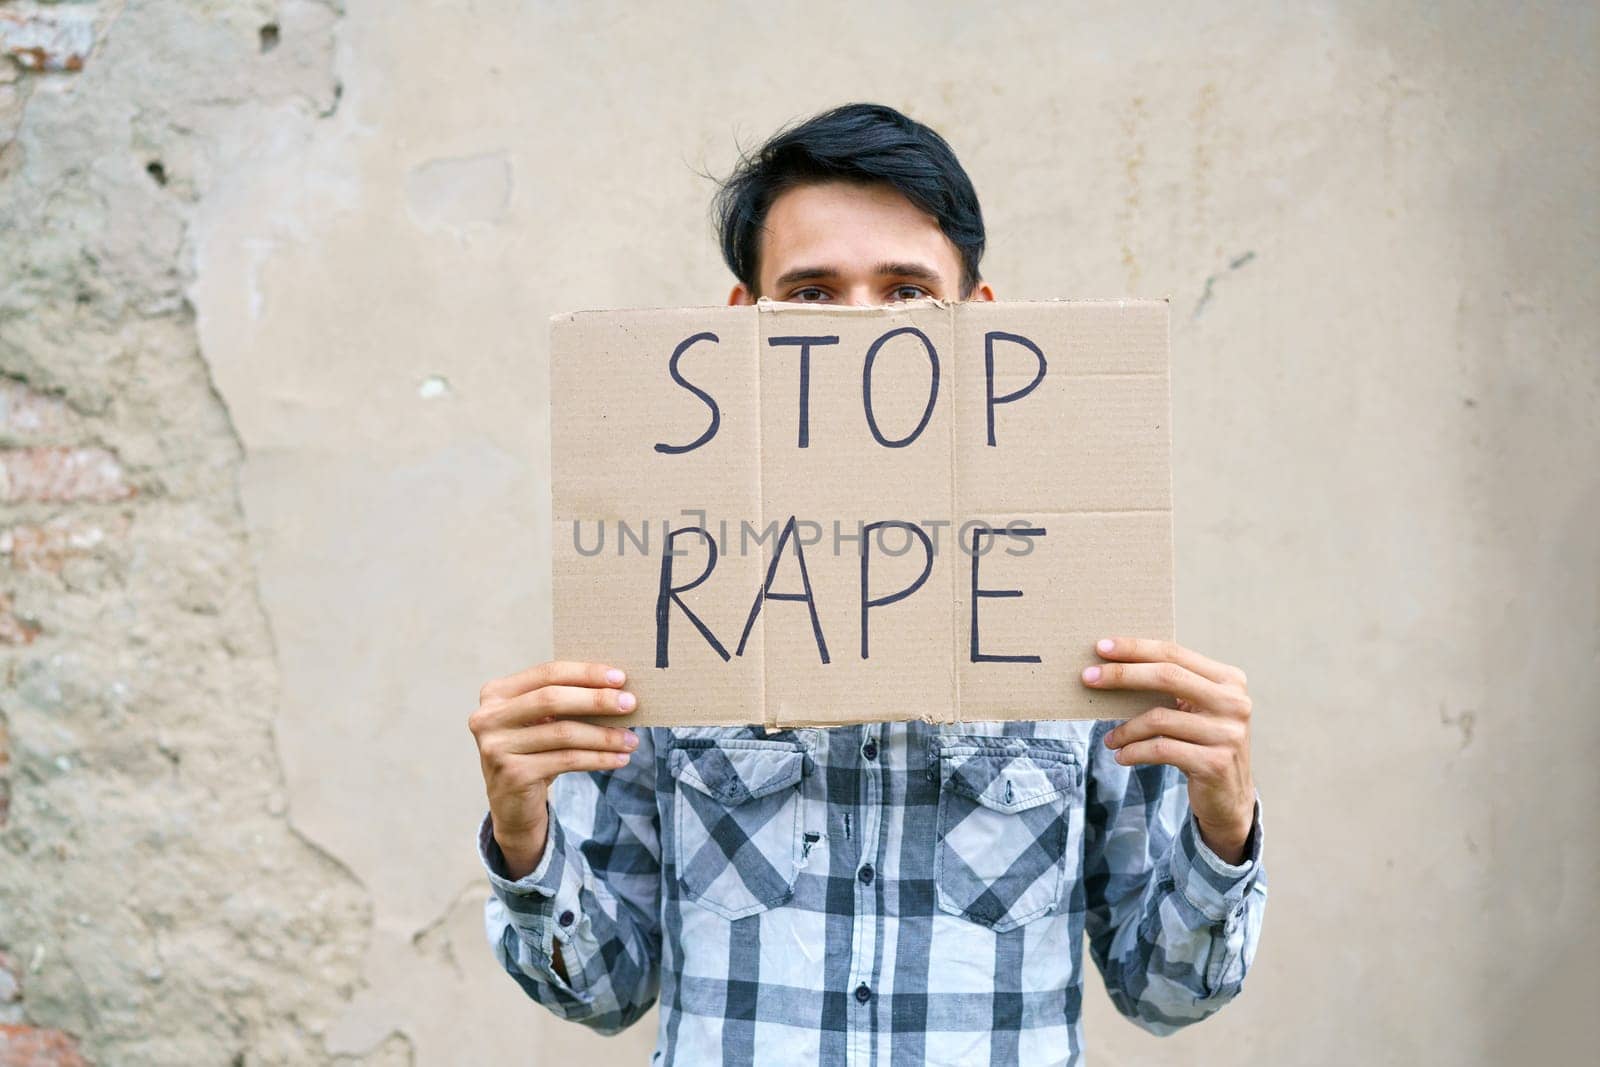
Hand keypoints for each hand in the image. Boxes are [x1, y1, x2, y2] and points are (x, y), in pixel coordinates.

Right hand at [469, 661, 639, 878]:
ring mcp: (497, 747)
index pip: (547, 673)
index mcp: (496, 693)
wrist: (512, 806)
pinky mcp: (512, 774)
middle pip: (552, 699)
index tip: (620, 678)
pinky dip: (598, 759)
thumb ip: (566, 701)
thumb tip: (617, 689)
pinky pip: (567, 760)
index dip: (586, 673)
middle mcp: (488, 717)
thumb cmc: (534, 752)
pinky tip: (619, 759)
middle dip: (597, 700)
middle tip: (631, 704)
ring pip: (563, 733)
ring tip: (632, 740)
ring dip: (604, 736)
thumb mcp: (542, 721)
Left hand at [1082, 637, 1254, 863]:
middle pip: (1167, 676)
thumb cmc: (1201, 744)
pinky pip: (1160, 749)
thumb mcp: (1195, 711)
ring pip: (1159, 718)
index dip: (1136, 648)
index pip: (1174, 654)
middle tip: (1088, 677)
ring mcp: (1227, 734)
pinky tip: (1121, 756)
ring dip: (1125, 729)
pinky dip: (1133, 751)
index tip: (1101, 647)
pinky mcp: (1215, 763)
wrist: (1230, 797)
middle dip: (1123, 674)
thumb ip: (1171, 687)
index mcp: (1229, 680)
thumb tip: (1113, 666)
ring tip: (1110, 739)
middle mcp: (1234, 703)